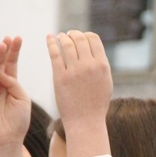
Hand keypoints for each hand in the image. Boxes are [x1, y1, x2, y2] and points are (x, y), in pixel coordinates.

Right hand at [0, 36, 30, 149]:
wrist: (7, 140)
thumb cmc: (18, 122)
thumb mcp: (22, 99)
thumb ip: (13, 83)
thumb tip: (2, 72)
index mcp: (10, 85)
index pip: (10, 64)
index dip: (13, 51)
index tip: (18, 38)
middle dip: (4, 49)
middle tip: (9, 38)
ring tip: (1, 46)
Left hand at [47, 31, 110, 156]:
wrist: (85, 122)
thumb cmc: (96, 104)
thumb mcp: (106, 83)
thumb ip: (101, 66)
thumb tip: (94, 50)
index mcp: (102, 66)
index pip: (94, 39)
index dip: (86, 35)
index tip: (81, 37)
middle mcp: (89, 66)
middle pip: (80, 38)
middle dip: (74, 34)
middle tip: (68, 35)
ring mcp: (74, 71)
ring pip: (67, 43)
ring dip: (62, 37)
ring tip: (60, 37)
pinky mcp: (60, 76)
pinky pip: (55, 53)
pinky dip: (51, 43)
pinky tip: (49, 38)